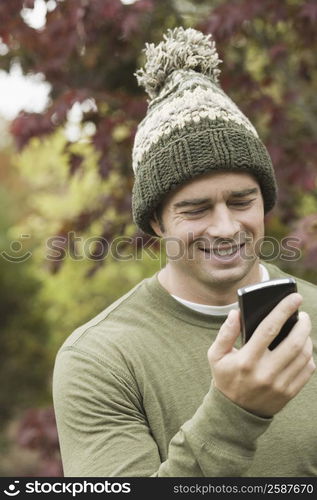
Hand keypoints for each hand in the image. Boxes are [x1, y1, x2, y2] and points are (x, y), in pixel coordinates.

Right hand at [207, 293, 315, 416]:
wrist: (234, 413)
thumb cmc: (225, 377)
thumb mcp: (216, 355)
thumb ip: (225, 333)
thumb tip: (236, 312)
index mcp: (246, 360)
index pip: (269, 329)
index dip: (283, 310)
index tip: (294, 297)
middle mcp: (265, 373)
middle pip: (293, 343)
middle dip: (303, 324)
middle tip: (303, 315)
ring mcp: (279, 385)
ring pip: (303, 356)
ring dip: (307, 339)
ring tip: (302, 331)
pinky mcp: (288, 393)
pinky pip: (307, 371)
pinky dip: (308, 356)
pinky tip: (302, 349)